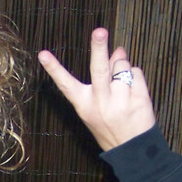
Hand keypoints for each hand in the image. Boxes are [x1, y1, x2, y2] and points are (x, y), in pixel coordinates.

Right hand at [38, 28, 155, 150]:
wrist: (132, 150)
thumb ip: (103, 78)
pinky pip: (136, 73)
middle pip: (99, 69)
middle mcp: (100, 102)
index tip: (42, 54)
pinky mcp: (139, 99)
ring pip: (121, 65)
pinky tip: (133, 91)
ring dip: (122, 65)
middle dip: (99, 48)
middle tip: (99, 31)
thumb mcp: (97, 106)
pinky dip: (135, 76)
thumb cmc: (110, 125)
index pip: (65, 84)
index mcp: (83, 105)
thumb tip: (116, 51)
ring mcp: (120, 101)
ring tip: (122, 83)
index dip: (53, 68)